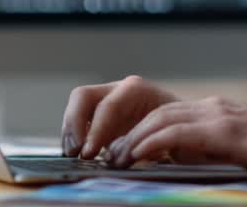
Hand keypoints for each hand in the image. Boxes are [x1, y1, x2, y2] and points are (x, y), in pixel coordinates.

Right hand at [61, 76, 178, 158]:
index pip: (107, 105)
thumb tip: (127, 156)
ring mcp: (104, 101)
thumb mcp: (165, 135)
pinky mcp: (97, 116)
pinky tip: (77, 155)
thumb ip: (145, 142)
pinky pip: (77, 122)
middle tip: (75, 152)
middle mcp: (117, 91)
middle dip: (73, 124)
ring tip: (73, 156)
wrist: (177, 127)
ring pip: (75, 109)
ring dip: (69, 133)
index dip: (95, 128)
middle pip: (82, 97)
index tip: (89, 151)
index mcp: (136, 90)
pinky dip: (72, 138)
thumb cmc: (174, 130)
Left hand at [108, 96, 246, 181]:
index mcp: (217, 111)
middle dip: (132, 133)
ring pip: (163, 118)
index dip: (144, 130)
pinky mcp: (224, 130)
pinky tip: (139, 154)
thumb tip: (184, 162)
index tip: (126, 150)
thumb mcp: (238, 150)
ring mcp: (219, 115)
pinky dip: (154, 141)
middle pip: (160, 113)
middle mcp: (214, 107)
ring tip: (119, 157)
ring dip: (136, 138)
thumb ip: (212, 150)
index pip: (170, 114)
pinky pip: (178, 131)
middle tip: (113, 155)